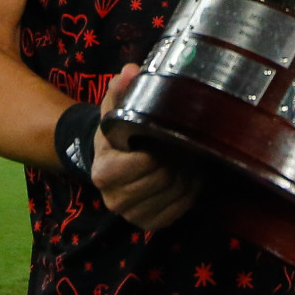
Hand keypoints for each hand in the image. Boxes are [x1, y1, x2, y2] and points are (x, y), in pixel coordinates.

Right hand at [93, 64, 199, 229]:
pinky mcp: (151, 224)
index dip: (161, 147)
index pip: (144, 163)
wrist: (110, 162)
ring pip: (177, 193)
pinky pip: (183, 206)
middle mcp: (115, 199)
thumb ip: (120, 90)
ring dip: (187, 172)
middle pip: (164, 179)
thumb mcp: (114, 110)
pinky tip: (185, 174)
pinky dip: (190, 189)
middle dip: (176, 158)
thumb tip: (131, 71)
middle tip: (179, 143)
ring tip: (182, 156)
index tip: (164, 133)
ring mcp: (133, 215)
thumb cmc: (117, 134)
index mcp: (104, 171)